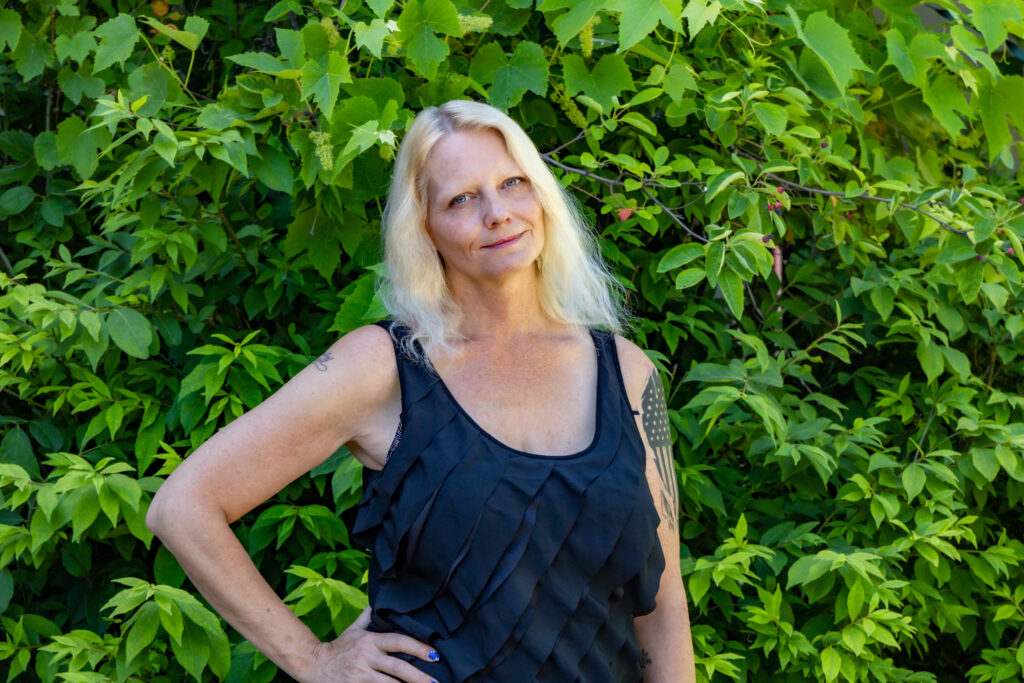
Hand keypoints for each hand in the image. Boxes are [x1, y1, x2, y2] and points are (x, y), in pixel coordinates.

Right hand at [297, 607, 441, 682]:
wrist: (314, 664)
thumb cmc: (338, 646)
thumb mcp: (353, 629)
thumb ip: (368, 616)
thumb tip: (378, 600)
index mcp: (371, 641)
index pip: (399, 641)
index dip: (418, 648)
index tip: (434, 654)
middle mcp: (368, 658)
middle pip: (398, 668)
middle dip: (418, 676)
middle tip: (434, 682)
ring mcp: (362, 675)